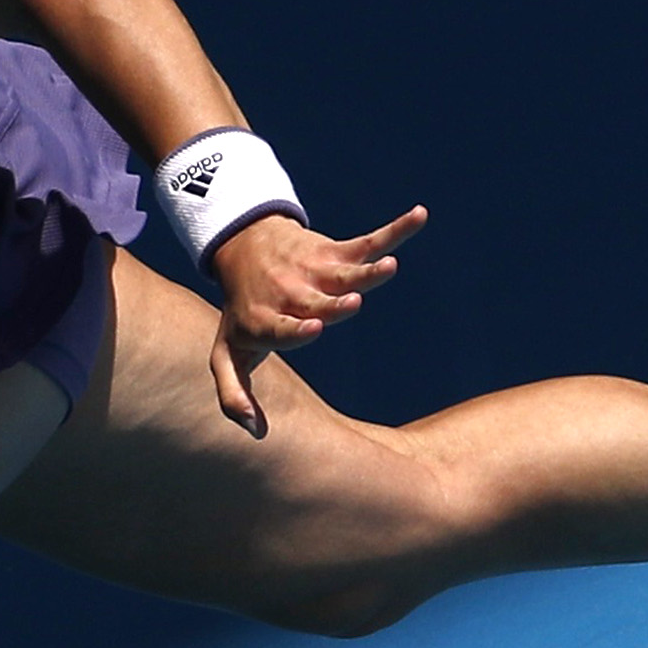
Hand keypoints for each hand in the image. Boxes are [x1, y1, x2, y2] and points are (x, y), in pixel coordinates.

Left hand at [203, 201, 426, 434]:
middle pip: (318, 303)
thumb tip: (255, 432)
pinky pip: (368, 242)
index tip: (313, 327)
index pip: (281, 329)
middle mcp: (292, 295)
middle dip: (335, 305)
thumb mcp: (228, 354)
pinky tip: (419, 215)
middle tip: (352, 303)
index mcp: (266, 322)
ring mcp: (315, 273)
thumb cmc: (242, 314)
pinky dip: (396, 230)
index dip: (296, 329)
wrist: (244, 250)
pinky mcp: (334, 253)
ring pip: (346, 274)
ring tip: (389, 266)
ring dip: (369, 271)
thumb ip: (233, 392)